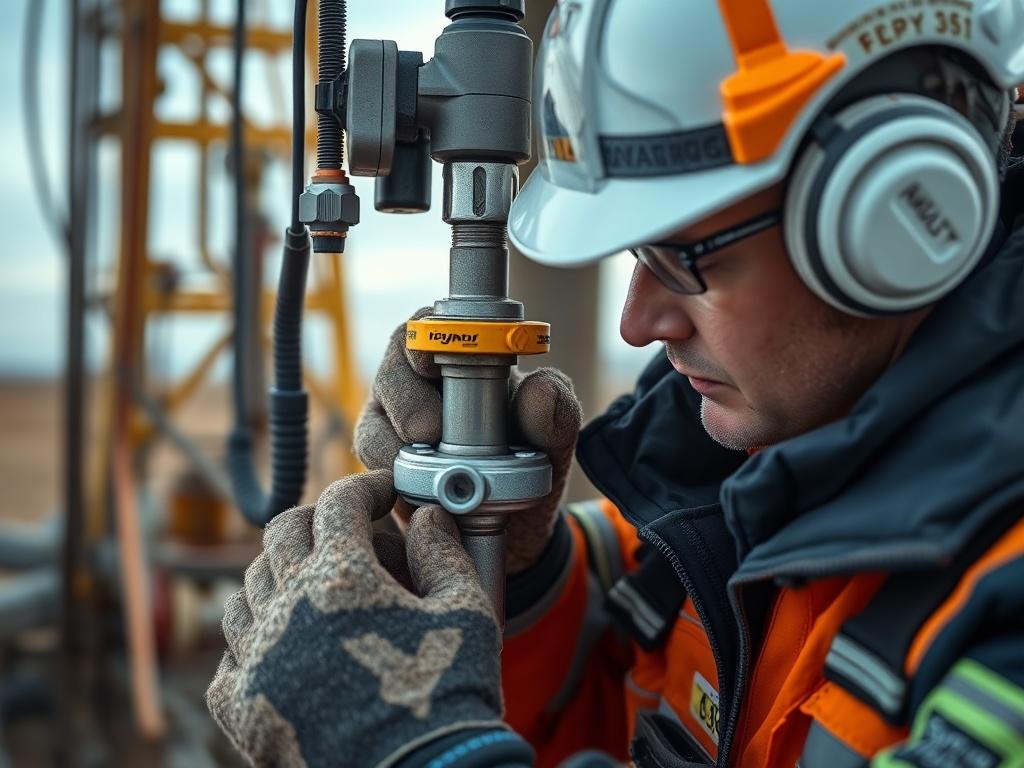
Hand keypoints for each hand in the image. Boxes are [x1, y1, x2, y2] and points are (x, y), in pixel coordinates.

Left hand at [207, 470, 505, 767]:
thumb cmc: (447, 693)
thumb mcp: (467, 612)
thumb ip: (444, 552)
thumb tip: (428, 516)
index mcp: (341, 577)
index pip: (340, 502)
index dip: (367, 487)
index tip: (386, 492)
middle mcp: (287, 607)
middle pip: (283, 533)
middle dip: (318, 518)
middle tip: (348, 527)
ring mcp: (258, 658)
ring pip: (246, 588)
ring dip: (279, 572)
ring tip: (311, 581)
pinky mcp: (243, 707)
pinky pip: (230, 655)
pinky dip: (252, 638)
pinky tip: (281, 643)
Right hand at [354, 309, 582, 573]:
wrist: (515, 522)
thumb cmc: (530, 460)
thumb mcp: (554, 438)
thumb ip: (557, 411)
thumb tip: (538, 389)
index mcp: (458, 357)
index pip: (430, 329)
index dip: (424, 340)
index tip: (431, 362)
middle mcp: (417, 383)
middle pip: (391, 371)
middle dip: (406, 398)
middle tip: (431, 430)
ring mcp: (393, 424)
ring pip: (373, 421)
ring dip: (393, 443)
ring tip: (427, 468)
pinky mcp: (381, 466)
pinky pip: (371, 466)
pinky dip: (390, 477)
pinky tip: (415, 490)